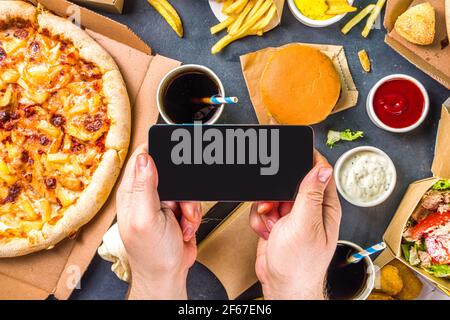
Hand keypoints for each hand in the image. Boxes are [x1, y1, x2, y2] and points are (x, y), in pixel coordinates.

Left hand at [116, 145, 201, 299]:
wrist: (168, 275)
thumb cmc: (151, 255)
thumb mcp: (145, 218)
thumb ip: (144, 187)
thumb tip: (145, 158)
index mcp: (131, 192)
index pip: (142, 158)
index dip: (158, 153)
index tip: (173, 157)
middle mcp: (145, 195)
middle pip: (170, 171)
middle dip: (182, 188)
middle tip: (179, 204)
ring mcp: (163, 203)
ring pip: (185, 187)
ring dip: (189, 205)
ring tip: (182, 220)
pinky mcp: (177, 211)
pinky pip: (192, 201)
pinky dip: (194, 214)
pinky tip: (185, 226)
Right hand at [249, 150, 340, 299]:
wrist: (282, 285)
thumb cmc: (301, 264)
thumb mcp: (305, 224)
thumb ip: (310, 194)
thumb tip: (321, 169)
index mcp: (324, 206)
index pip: (320, 172)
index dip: (306, 161)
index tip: (291, 155)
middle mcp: (310, 209)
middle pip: (289, 182)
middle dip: (276, 193)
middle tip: (276, 206)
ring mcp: (292, 217)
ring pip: (272, 195)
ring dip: (266, 209)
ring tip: (273, 224)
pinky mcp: (277, 223)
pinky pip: (262, 210)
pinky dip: (260, 221)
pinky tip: (268, 232)